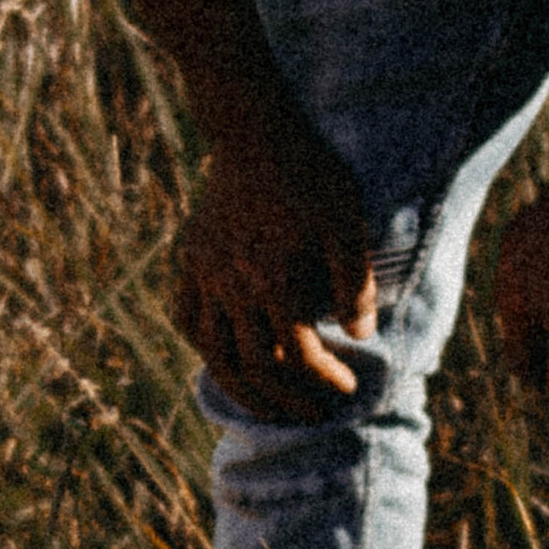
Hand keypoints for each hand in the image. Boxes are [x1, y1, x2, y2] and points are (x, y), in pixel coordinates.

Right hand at [175, 115, 377, 420]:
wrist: (254, 131)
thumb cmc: (311, 174)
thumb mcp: (347, 222)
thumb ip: (355, 282)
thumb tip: (362, 336)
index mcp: (273, 279)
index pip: (297, 353)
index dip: (324, 378)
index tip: (347, 389)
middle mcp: (232, 285)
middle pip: (253, 366)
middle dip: (286, 400)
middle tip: (313, 417)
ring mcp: (204, 274)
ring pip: (213, 352)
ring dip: (241, 388)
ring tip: (268, 406)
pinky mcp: (190, 259)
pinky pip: (186, 317)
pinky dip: (203, 345)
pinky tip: (224, 358)